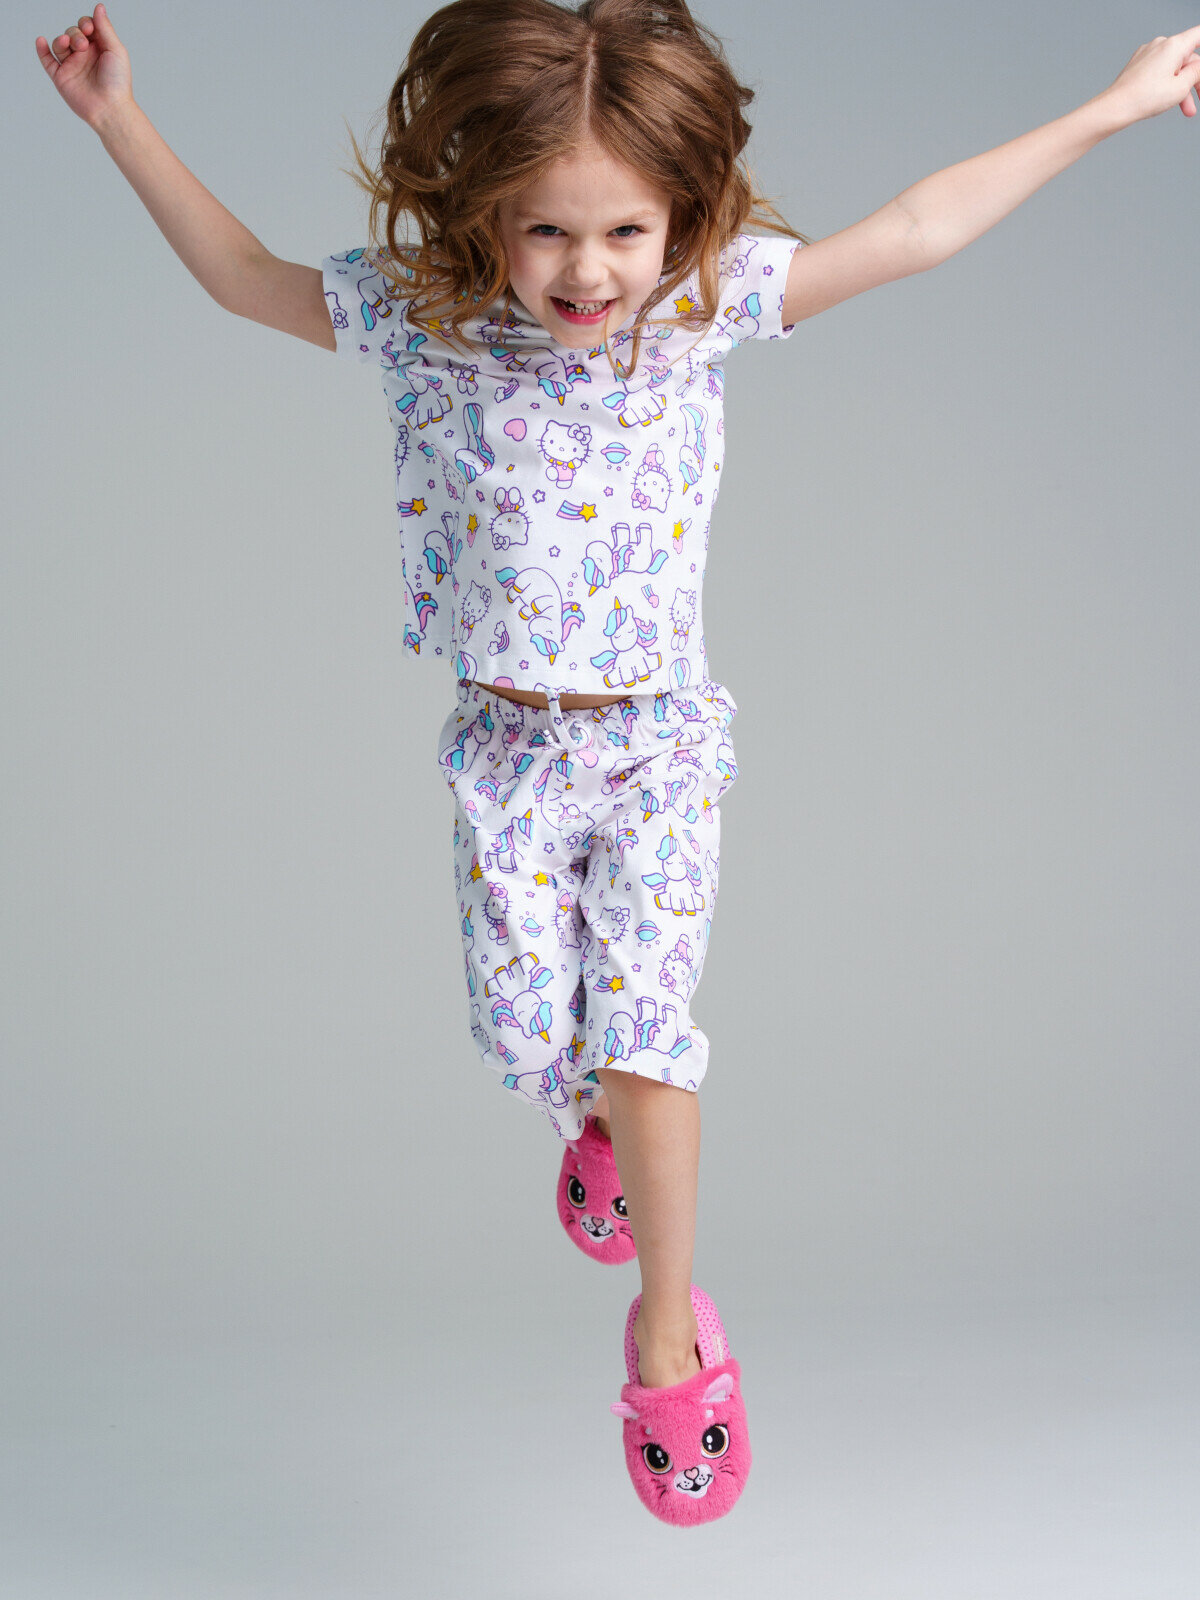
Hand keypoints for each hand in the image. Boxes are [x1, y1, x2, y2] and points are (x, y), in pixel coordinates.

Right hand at [35, 4, 133, 130]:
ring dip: (61, 40)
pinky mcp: (61, 77)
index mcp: (99, 48)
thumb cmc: (118, 82)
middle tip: (82, 45)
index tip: (89, 29)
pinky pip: (47, 60)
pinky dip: (42, 49)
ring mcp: (72, 66)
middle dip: (75, 34)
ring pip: (59, 44)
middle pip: (72, 33)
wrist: (110, 108)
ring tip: (68, 45)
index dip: (85, 23)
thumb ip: (105, 28)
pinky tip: (41, 41)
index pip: (87, 26)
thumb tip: (99, 6)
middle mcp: (85, 56)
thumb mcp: (115, 50)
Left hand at [1101, 28, 1199, 125]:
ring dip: (1182, 87)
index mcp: (1174, 45)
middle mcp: (1160, 44)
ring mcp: (1147, 53)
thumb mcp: (1181, 87)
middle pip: (1187, 57)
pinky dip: (1167, 84)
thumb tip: (1199, 66)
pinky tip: (1168, 101)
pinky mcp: (1138, 64)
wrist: (1114, 108)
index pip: (1199, 35)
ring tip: (1187, 109)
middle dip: (1195, 80)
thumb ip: (1197, 73)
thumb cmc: (1144, 98)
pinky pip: (1160, 70)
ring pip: (1174, 67)